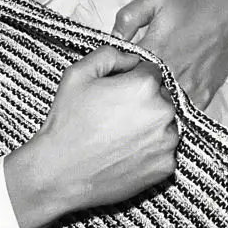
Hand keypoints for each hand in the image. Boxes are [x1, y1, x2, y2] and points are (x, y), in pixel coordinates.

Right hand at [4, 46, 177, 227]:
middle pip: (161, 97)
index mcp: (144, 86)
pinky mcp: (165, 167)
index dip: (132, 78)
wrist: (61, 172)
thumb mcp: (78, 74)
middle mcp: (162, 112)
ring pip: (165, 124)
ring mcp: (166, 142)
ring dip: (149, 125)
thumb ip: (109, 54)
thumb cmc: (68, 123)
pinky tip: (125, 151)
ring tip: (119, 134)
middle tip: (114, 114)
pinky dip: (150, 149)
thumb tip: (131, 59)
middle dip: (143, 101)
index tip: (117, 92)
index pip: (151, 71)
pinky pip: (164, 150)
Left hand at [109, 0, 227, 106]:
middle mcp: (171, 72)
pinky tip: (163, 103)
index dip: (115, 73)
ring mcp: (189, 86)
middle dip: (130, 91)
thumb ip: (127, 17)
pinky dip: (171, 113)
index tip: (111, 72)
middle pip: (140, 92)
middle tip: (123, 88)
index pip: (123, 71)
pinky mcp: (204, 95)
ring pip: (161, 107)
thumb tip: (112, 40)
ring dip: (150, 103)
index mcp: (155, 49)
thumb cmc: (190, 5)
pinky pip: (182, 114)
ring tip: (141, 97)